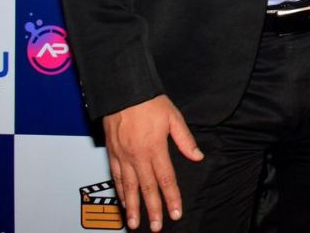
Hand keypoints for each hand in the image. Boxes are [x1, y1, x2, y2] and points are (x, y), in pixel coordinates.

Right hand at [103, 95, 202, 230]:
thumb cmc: (149, 101)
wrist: (123, 91)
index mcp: (155, 148)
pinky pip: (116, 177)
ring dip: (133, 207)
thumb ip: (185, 139)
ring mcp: (123, 156)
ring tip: (135, 223)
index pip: (166, 179)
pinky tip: (124, 201)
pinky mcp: (112, 153)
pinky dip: (120, 191)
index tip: (176, 212)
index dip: (172, 197)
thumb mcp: (174, 117)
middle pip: (147, 188)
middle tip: (157, 226)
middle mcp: (137, 156)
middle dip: (152, 209)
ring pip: (129, 187)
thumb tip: (197, 156)